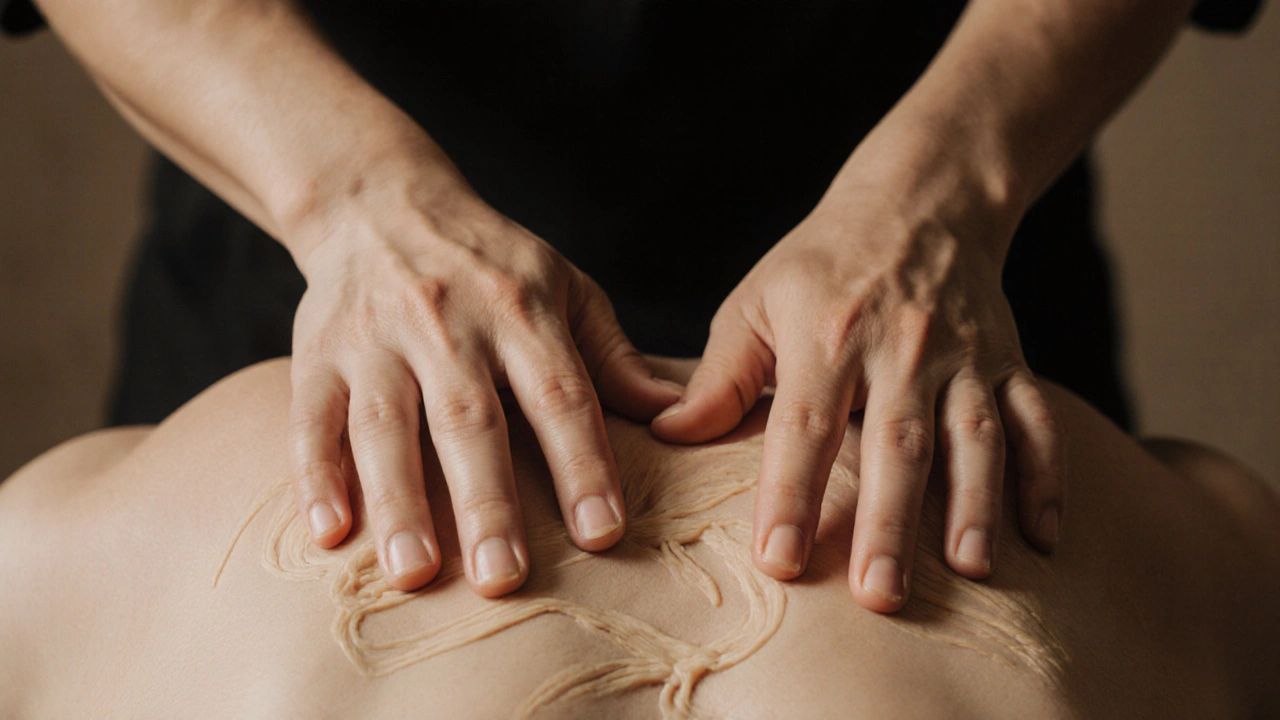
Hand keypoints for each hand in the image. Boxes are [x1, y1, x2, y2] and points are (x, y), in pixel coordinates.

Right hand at [286, 170, 679, 596]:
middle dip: (486, 502)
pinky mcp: (317, 352)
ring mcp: (375, 337)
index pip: (559, 393)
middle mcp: (447, 321)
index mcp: (520, 308)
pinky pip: (311, 416)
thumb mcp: (564, 287)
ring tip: (414, 572)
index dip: (581, 463)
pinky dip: (316, 474)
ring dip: (400, 501)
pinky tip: (327, 532)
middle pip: (468, 419)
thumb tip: (675, 417)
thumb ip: (613, 357)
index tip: (602, 531)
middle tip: (501, 578)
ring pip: (386, 425)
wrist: (378, 202)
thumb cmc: (489, 262)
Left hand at [651, 180, 1063, 612]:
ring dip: (975, 505)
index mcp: (827, 335)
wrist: (920, 199)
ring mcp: (964, 355)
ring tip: (972, 570)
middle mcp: (900, 347)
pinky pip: (1037, 421)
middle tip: (880, 596)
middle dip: (888, 523)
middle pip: (895, 444)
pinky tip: (1044, 538)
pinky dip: (1047, 478)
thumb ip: (717, 376)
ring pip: (974, 436)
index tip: (780, 560)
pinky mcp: (1010, 360)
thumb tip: (668, 434)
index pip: (805, 427)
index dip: (791, 494)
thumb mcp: (755, 302)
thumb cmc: (822, 264)